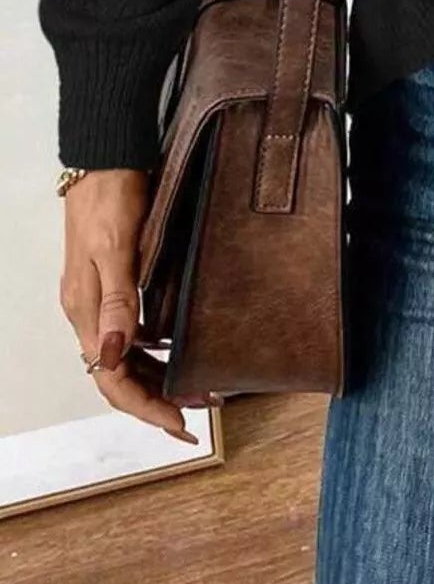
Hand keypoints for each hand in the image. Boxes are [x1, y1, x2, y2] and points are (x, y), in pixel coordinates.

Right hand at [59, 168, 215, 441]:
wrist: (105, 158)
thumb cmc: (110, 196)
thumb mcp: (115, 247)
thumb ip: (117, 300)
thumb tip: (113, 354)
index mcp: (86, 311)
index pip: (112, 379)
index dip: (145, 407)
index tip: (180, 425)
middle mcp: (90, 312)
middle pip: (118, 376)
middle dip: (155, 401)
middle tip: (197, 415)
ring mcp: (100, 298)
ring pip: (125, 357)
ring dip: (156, 380)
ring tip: (194, 392)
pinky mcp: (114, 282)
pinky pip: (130, 333)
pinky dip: (152, 351)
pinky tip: (174, 351)